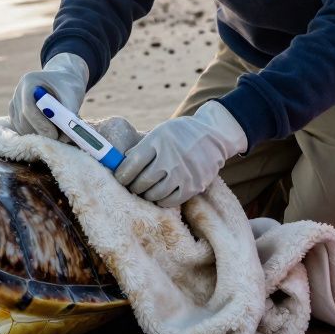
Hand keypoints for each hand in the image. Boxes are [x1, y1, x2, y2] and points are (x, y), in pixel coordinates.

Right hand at [8, 52, 89, 139]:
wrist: (64, 82)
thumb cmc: (69, 87)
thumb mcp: (72, 97)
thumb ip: (68, 115)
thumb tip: (64, 138)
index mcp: (30, 82)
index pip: (28, 108)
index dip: (40, 124)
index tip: (54, 135)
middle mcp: (18, 92)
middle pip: (23, 120)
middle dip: (40, 132)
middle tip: (58, 138)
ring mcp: (14, 103)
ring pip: (21, 127)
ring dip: (38, 135)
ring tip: (58, 131)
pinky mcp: (15, 113)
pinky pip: (21, 129)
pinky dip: (34, 134)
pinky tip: (49, 131)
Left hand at [113, 101, 247, 207]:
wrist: (215, 135)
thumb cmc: (180, 134)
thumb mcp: (160, 132)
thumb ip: (141, 148)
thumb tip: (119, 165)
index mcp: (158, 141)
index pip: (131, 164)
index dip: (121, 175)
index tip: (120, 178)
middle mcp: (170, 157)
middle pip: (141, 182)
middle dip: (132, 186)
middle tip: (132, 186)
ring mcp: (183, 173)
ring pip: (153, 194)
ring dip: (145, 195)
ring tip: (145, 190)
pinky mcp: (194, 186)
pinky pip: (170, 201)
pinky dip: (161, 200)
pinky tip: (159, 194)